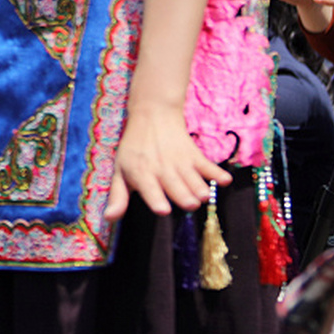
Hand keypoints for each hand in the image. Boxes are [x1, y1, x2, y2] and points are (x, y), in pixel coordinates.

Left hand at [108, 97, 228, 219]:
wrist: (152, 114)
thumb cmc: (134, 148)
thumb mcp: (120, 170)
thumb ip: (118, 196)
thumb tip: (109, 219)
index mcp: (141, 174)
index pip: (150, 189)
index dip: (156, 199)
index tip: (163, 209)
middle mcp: (161, 169)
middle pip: (177, 187)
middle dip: (185, 197)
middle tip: (191, 203)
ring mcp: (180, 162)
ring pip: (194, 180)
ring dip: (201, 188)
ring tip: (204, 196)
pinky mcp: (194, 156)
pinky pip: (208, 166)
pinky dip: (218, 173)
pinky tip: (225, 180)